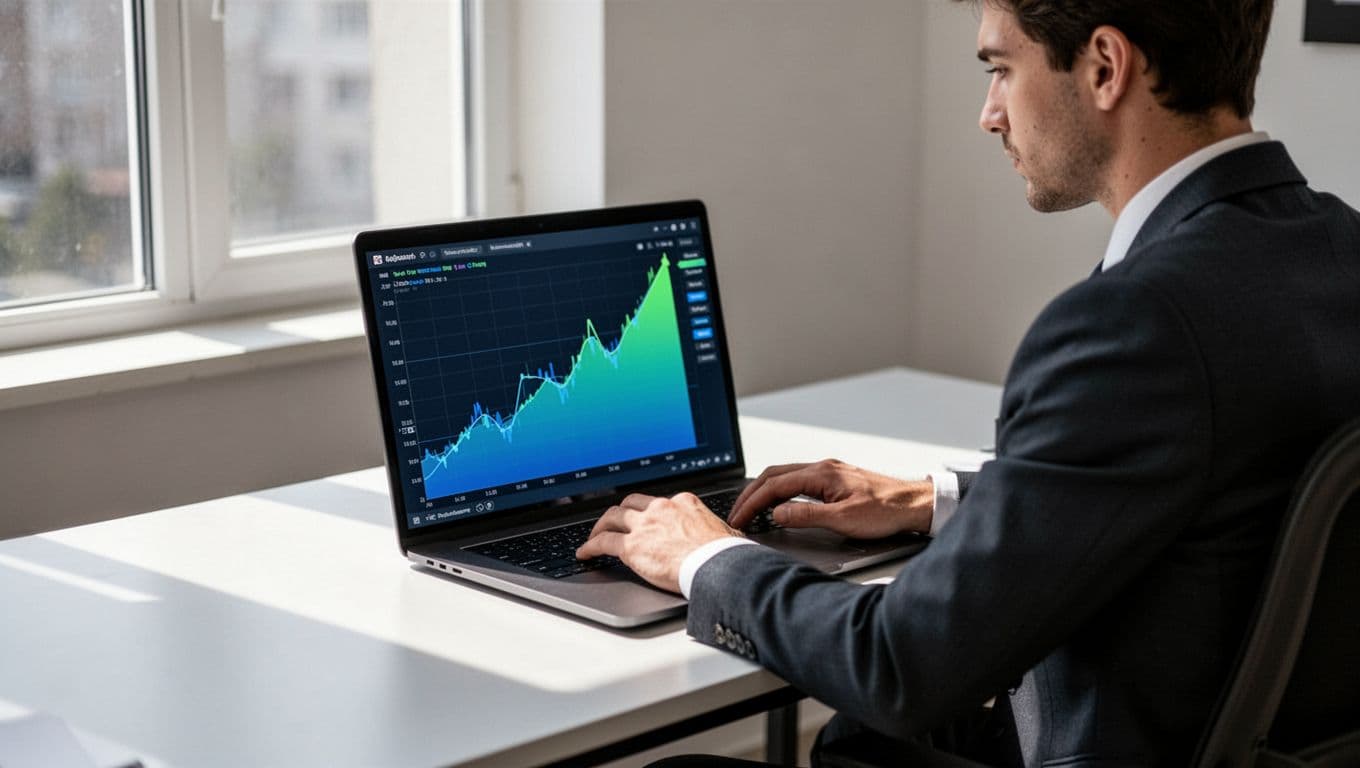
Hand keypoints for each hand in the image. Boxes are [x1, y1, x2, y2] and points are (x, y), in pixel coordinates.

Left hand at [575, 492, 739, 592]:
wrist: (718, 565)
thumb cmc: (726, 554)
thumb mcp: (725, 533)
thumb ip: (718, 531)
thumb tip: (729, 538)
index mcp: (683, 503)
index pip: (656, 503)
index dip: (646, 512)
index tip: (643, 520)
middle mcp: (661, 509)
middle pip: (630, 504)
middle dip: (619, 514)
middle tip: (612, 523)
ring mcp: (644, 525)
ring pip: (612, 517)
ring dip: (600, 526)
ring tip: (594, 536)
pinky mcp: (631, 546)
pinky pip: (603, 542)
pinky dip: (590, 547)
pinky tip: (585, 554)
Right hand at [729, 459, 933, 538]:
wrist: (913, 504)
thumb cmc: (886, 511)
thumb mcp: (843, 520)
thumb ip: (806, 515)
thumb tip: (777, 513)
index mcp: (821, 474)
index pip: (774, 485)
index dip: (751, 503)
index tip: (738, 518)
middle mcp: (822, 468)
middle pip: (774, 476)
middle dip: (750, 495)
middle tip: (736, 514)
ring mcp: (828, 472)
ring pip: (784, 476)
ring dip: (764, 492)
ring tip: (751, 510)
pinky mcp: (834, 479)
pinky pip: (797, 480)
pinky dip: (779, 491)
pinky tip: (778, 503)